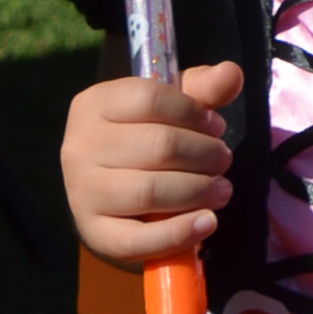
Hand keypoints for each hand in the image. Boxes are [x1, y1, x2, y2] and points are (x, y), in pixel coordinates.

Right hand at [62, 62, 244, 265]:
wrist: (112, 188)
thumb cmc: (146, 136)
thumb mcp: (172, 105)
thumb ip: (203, 88)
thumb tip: (232, 73)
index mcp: (95, 104)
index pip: (151, 99)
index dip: (194, 113)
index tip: (215, 127)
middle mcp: (80, 146)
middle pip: (159, 146)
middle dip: (206, 155)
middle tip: (223, 161)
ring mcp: (82, 191)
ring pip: (150, 191)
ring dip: (199, 191)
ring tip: (220, 190)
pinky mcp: (92, 231)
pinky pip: (137, 239)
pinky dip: (179, 233)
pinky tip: (207, 222)